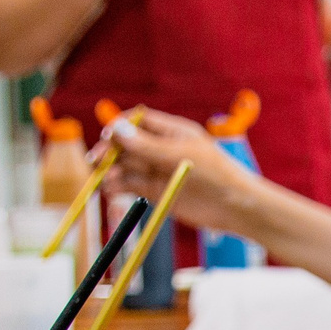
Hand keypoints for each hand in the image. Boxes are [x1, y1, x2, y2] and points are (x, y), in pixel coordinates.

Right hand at [106, 109, 259, 232]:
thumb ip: (146, 146)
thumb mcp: (178, 156)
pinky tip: (109, 189)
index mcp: (172, 131)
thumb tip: (116, 129)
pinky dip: (118, 186)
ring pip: (127, 166)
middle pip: (128, 145)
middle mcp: (162, 149)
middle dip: (110, 152)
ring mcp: (158, 170)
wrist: (235, 207)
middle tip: (96, 161)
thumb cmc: (214, 174)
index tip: (106, 136)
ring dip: (112, 171)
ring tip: (102, 180)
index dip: (120, 127)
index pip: (138, 122)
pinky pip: (132, 185)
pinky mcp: (157, 191)